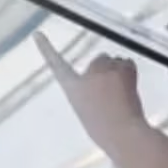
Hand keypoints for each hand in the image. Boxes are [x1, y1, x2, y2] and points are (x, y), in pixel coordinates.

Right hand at [34, 32, 147, 149]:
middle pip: (99, 59)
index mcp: (72, 89)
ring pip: (115, 62)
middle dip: (107, 70)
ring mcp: (101, 69)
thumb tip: (109, 82)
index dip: (46, 48)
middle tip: (113, 95)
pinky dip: (131, 73)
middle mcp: (84, 75)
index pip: (56, 65)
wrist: (122, 134)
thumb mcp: (89, 112)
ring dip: (120, 73)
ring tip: (122, 96)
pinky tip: (130, 90)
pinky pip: (128, 63)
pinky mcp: (119, 68)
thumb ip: (91, 91)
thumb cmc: (106, 130)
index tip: (36, 34)